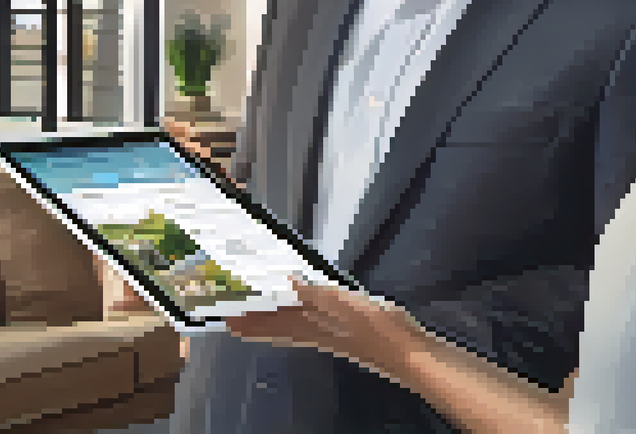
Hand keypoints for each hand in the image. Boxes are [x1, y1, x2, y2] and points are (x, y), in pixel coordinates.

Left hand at [223, 276, 423, 380]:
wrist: (409, 353)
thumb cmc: (380, 330)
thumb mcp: (345, 304)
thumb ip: (314, 293)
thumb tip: (286, 282)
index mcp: (313, 325)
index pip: (270, 321)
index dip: (248, 317)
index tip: (225, 314)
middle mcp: (316, 331)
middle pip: (275, 327)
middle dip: (253, 322)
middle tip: (230, 318)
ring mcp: (330, 333)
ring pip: (289, 328)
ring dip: (269, 322)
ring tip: (252, 319)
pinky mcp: (343, 331)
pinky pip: (306, 326)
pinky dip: (293, 319)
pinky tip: (297, 314)